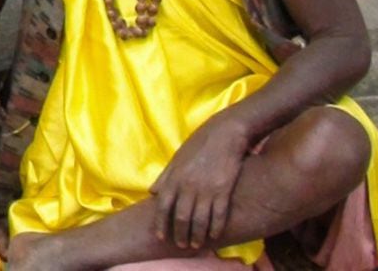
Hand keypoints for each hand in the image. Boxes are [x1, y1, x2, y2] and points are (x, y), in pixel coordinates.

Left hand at [150, 113, 249, 249]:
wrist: (225, 133)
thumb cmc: (199, 144)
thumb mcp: (177, 158)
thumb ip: (165, 176)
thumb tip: (152, 191)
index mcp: (173, 177)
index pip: (162, 206)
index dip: (161, 223)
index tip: (161, 235)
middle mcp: (187, 185)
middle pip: (180, 217)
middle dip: (179, 233)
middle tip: (180, 245)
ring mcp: (206, 189)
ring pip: (198, 219)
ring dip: (196, 235)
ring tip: (195, 244)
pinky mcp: (223, 190)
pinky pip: (218, 215)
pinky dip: (215, 227)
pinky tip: (214, 235)